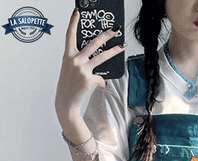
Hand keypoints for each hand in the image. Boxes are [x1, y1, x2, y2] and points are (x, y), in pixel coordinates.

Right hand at [55, 9, 124, 125]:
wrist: (66, 101)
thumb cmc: (68, 85)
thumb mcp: (70, 69)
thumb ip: (80, 61)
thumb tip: (96, 57)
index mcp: (68, 56)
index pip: (69, 35)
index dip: (73, 23)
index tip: (77, 12)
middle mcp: (74, 60)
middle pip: (93, 43)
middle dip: (106, 35)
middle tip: (115, 30)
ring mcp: (82, 69)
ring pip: (102, 57)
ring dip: (114, 51)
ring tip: (122, 47)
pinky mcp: (88, 79)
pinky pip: (100, 78)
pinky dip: (101, 82)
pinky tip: (98, 84)